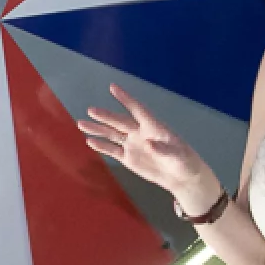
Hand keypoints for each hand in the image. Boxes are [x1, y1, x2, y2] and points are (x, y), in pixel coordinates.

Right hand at [77, 84, 216, 209]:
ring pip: (112, 134)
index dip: (125, 99)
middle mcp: (139, 132)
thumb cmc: (183, 161)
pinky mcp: (128, 158)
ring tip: (81, 123)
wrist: (181, 177)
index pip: (137, 109)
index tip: (113, 87)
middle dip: (105, 116)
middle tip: (91, 110)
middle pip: (120, 122)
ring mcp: (132, 144)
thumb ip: (162, 149)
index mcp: (152, 126)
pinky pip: (112, 150)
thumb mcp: (177, 155)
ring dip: (98, 129)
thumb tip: (147, 143)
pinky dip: (101, 146)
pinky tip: (90, 141)